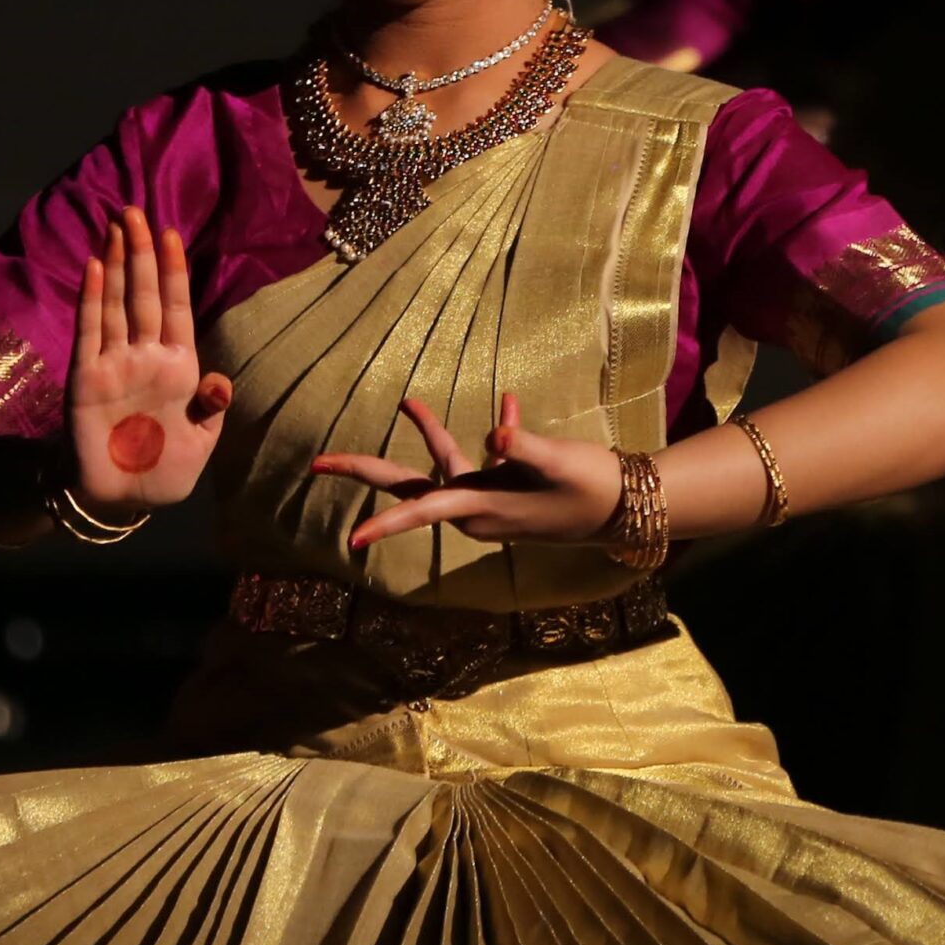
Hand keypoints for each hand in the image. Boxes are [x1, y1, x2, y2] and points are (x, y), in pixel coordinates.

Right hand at [64, 208, 235, 513]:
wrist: (120, 500)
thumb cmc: (163, 471)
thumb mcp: (201, 443)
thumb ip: (211, 409)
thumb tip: (220, 382)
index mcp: (179, 367)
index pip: (176, 308)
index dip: (173, 271)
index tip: (172, 233)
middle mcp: (145, 357)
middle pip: (143, 295)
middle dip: (141, 252)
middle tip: (135, 211)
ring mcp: (114, 364)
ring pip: (115, 303)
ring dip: (115, 265)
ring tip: (115, 226)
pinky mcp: (85, 379)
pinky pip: (89, 332)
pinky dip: (90, 300)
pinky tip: (92, 268)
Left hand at [313, 393, 627, 550]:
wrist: (626, 508)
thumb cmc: (592, 486)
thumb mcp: (558, 462)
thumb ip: (524, 446)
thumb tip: (495, 432)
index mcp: (482, 506)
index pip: (423, 510)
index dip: (387, 523)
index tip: (351, 541)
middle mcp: (477, 508)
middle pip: (410, 488)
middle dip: (367, 471)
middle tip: (318, 464)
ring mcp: (490, 501)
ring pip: (446, 467)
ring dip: (433, 435)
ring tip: (410, 402)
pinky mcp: (506, 492)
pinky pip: (485, 461)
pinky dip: (494, 435)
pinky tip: (511, 403)